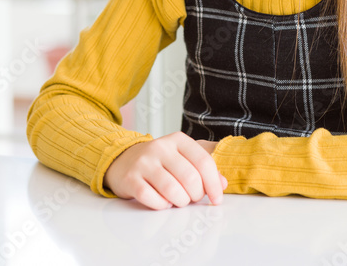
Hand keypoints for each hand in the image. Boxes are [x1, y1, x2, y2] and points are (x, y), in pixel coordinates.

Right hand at [103, 131, 227, 209]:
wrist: (123, 160)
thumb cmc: (160, 162)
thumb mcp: (183, 157)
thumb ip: (205, 167)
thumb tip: (223, 184)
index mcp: (178, 140)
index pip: (203, 161)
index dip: (214, 184)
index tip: (217, 199)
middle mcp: (160, 147)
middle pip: (190, 178)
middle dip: (196, 195)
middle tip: (192, 198)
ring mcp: (143, 162)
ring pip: (172, 190)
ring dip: (180, 202)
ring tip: (179, 200)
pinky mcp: (130, 179)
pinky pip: (152, 199)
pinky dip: (162, 205)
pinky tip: (163, 201)